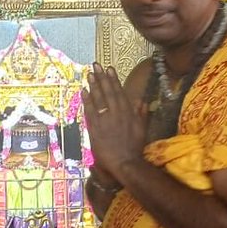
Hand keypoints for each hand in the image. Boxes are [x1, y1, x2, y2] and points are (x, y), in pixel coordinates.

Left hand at [82, 63, 145, 182]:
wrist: (125, 162)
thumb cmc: (134, 148)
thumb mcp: (142, 129)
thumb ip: (141, 114)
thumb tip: (142, 101)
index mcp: (128, 112)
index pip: (119, 92)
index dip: (114, 79)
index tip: (109, 69)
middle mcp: (116, 113)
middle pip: (108, 92)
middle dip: (102, 77)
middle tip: (96, 65)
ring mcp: (105, 120)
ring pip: (99, 99)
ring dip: (94, 86)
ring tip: (89, 74)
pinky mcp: (96, 128)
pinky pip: (90, 111)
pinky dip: (87, 101)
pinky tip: (83, 91)